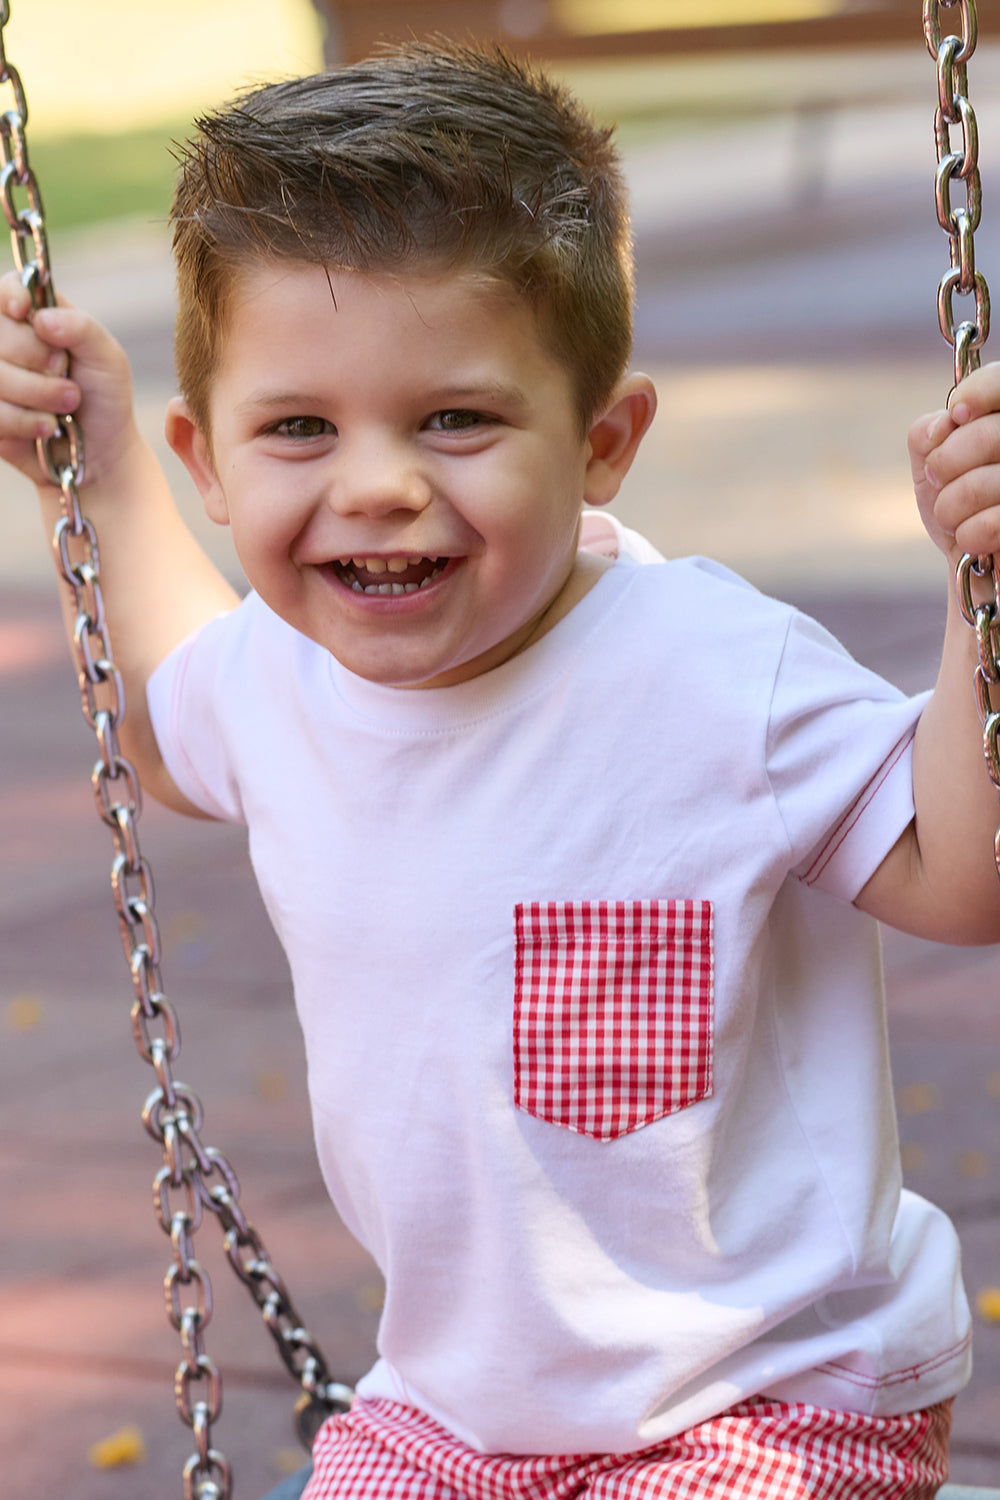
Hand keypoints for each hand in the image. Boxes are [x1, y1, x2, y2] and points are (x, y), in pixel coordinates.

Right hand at [0, 270, 137, 487]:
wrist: (100, 453)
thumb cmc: (104, 399)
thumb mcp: (107, 358)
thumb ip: (81, 328)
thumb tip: (41, 318)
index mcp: (34, 316)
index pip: (7, 288)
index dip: (10, 295)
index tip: (22, 311)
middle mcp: (7, 342)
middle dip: (36, 356)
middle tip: (65, 372)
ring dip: (37, 393)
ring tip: (67, 406)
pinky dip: (25, 421)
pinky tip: (46, 427)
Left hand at [909, 360, 999, 562]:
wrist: (975, 564)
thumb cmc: (956, 504)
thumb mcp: (930, 463)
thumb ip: (928, 433)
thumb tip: (943, 424)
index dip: (976, 392)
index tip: (956, 416)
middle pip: (988, 435)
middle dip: (945, 464)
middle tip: (940, 480)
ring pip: (984, 484)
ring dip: (950, 508)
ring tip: (954, 516)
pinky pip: (995, 522)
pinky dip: (970, 535)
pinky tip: (973, 540)